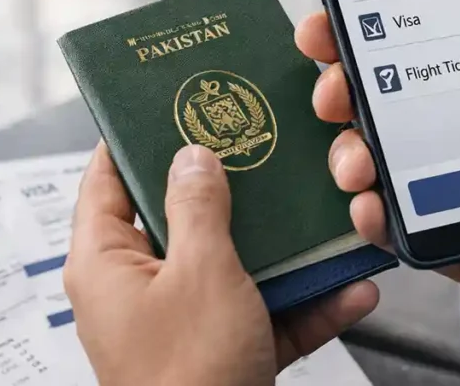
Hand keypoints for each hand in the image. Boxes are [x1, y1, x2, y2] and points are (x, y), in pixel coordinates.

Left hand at [64, 143, 378, 385]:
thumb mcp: (201, 271)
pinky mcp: (222, 351)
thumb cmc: (189, 373)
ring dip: (285, 251)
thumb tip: (190, 155)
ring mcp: (183, 321)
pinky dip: (307, 305)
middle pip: (181, 218)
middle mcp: (139, 288)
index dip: (134, 137)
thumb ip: (198, 206)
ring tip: (323, 217)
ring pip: (234, 267)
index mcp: (107, 262)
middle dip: (231, 189)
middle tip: (263, 145)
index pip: (106, 180)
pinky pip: (265, 315)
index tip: (168, 102)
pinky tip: (353, 291)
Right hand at [295, 0, 459, 343]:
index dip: (386, 37)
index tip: (341, 22)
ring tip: (353, 154)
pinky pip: (408, 233)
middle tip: (333, 85)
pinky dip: (375, 221)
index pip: (440, 56)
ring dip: (353, 154)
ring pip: (390, 168)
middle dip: (349, 90)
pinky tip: (368, 205)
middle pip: (398, 108)